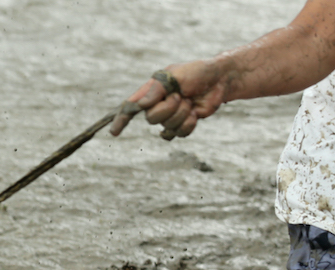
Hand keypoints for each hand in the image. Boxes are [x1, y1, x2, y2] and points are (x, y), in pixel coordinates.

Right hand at [109, 61, 226, 139]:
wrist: (220, 80)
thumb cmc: (197, 72)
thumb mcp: (175, 75)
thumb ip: (157, 90)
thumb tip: (141, 106)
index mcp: (151, 91)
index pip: (131, 106)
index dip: (121, 119)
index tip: (114, 132)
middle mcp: (157, 104)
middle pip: (152, 119)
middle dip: (168, 108)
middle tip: (181, 95)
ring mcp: (170, 116)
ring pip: (167, 126)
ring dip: (182, 113)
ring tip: (190, 101)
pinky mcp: (183, 124)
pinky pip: (179, 133)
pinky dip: (189, 124)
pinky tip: (195, 112)